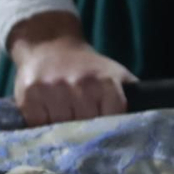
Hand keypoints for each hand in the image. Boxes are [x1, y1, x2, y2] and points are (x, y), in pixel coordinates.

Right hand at [8, 12, 134, 126]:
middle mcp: (79, 84)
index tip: (101, 126)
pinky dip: (41, 124)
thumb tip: (143, 125)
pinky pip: (38, 124)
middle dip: (83, 129)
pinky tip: (46, 112)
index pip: (111, 120)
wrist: (49, 44)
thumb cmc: (86, 67)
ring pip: (60, 129)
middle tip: (79, 122)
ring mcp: (52, 89)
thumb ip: (131, 96)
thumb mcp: (114, 74)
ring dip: (60, 128)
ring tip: (62, 115)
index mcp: (104, 82)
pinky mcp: (29, 95)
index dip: (105, 126)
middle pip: (85, 128)